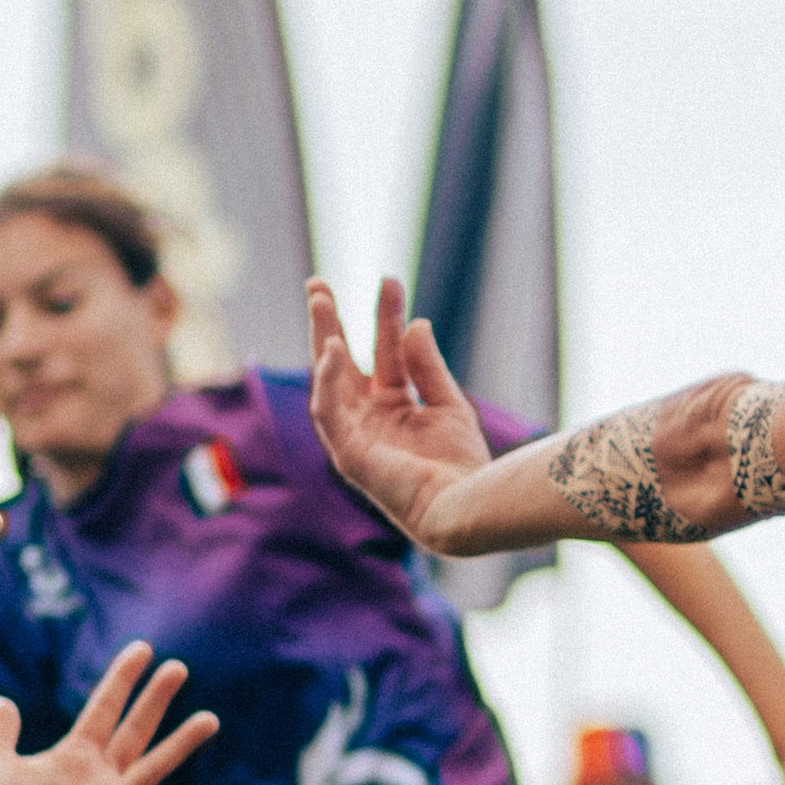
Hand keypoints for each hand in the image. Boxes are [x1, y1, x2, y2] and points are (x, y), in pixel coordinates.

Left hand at [0, 648, 216, 784]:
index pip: (105, 707)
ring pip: (151, 768)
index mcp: (75, 754)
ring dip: (180, 745)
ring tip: (210, 719)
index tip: (144, 648)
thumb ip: (2, 729)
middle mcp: (98, 775)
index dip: (122, 678)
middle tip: (180, 667)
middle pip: (135, 730)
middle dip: (156, 699)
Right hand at [307, 280, 495, 545]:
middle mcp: (369, 420)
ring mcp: (355, 437)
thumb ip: (427, 366)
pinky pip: (328, 413)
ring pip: (328, 382)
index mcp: (393, 408)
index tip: (390, 280)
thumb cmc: (462, 465)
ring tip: (320, 301)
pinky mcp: (348, 455)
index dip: (384, 316)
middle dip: (329, 322)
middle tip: (317, 283)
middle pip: (343, 362)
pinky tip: (332, 349)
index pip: (383, 352)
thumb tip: (416, 322)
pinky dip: (326, 381)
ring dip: (322, 340)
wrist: (467, 504)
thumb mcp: (448, 404)